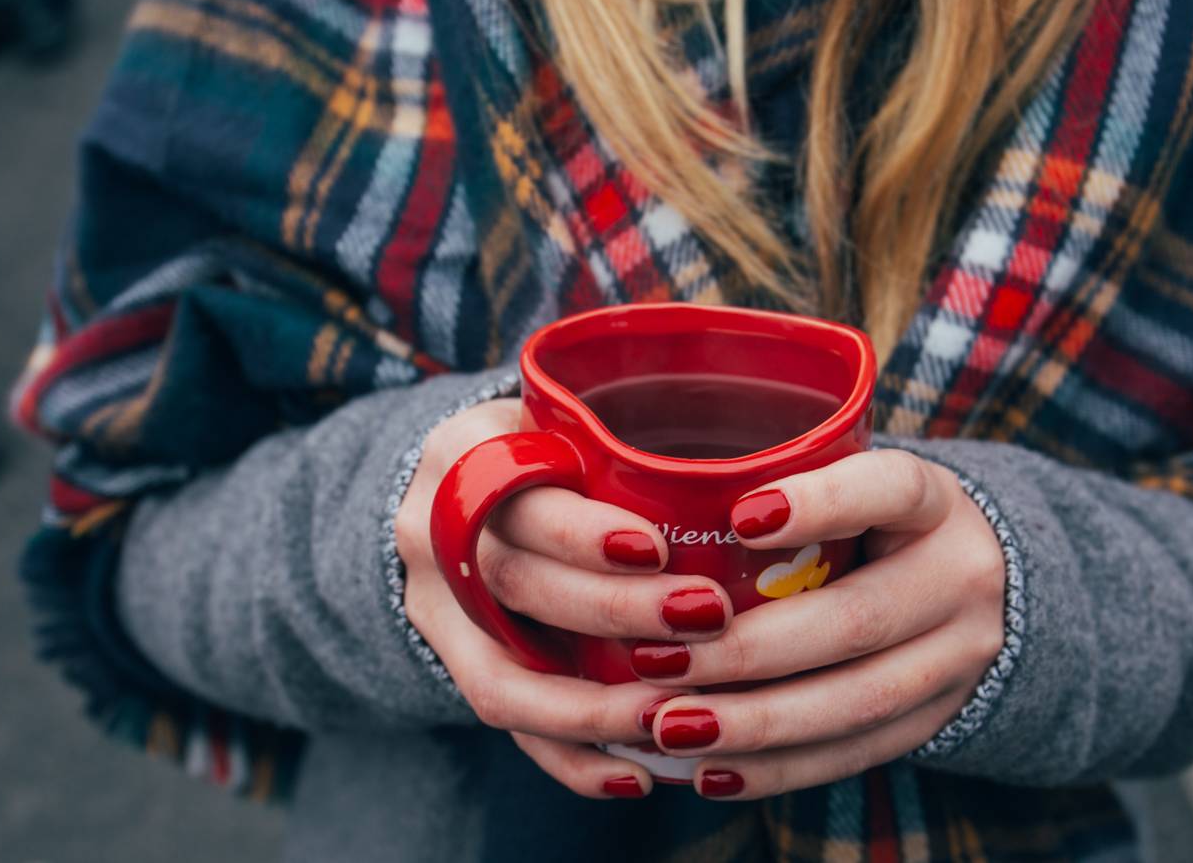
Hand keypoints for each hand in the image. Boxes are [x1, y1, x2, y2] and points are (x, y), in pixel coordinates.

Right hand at [393, 399, 735, 798]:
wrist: (460, 490)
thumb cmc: (548, 446)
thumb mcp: (566, 417)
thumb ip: (624, 439)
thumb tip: (760, 475)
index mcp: (464, 453)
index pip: (515, 495)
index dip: (581, 532)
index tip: (656, 547)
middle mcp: (432, 532)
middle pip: (515, 584)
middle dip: (613, 612)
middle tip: (705, 617)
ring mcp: (433, 608)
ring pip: (503, 675)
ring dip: (594, 707)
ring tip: (677, 716)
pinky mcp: (451, 664)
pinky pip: (507, 726)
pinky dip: (571, 757)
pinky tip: (636, 775)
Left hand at [635, 450, 1006, 798]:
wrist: (981, 587)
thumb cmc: (876, 522)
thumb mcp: (856, 481)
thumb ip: (786, 483)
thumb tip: (658, 499)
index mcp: (935, 503)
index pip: (891, 489)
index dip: (821, 503)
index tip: (739, 517)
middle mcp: (960, 578)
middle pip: (857, 620)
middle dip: (749, 650)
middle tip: (657, 660)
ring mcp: (959, 658)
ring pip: (857, 701)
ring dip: (755, 722)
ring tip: (671, 726)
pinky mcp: (936, 719)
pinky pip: (855, 752)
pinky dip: (778, 768)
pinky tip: (710, 770)